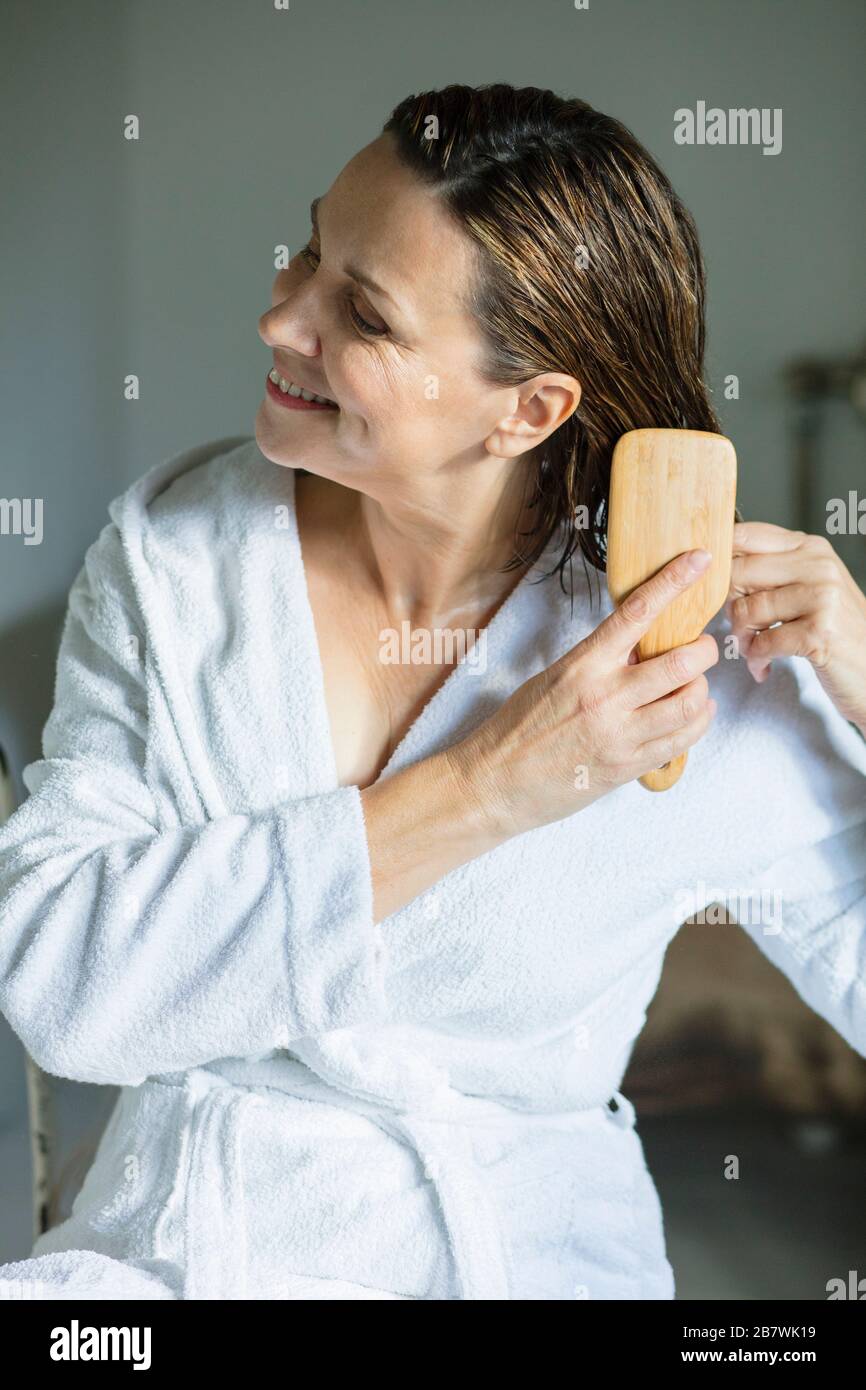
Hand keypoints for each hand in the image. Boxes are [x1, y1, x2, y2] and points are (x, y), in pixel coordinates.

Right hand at [449, 549, 719, 839]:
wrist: (495, 781)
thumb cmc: (519, 727)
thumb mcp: (555, 678)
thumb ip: (598, 663)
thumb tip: (640, 647)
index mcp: (583, 665)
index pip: (637, 613)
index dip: (674, 582)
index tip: (699, 561)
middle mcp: (605, 696)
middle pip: (681, 662)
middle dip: (704, 650)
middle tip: (704, 648)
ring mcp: (619, 735)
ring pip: (689, 704)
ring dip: (702, 690)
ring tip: (695, 687)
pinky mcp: (627, 767)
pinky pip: (681, 741)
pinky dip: (697, 723)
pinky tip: (694, 716)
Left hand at [726, 522, 865, 735]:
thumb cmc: (833, 630)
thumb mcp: (807, 587)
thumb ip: (769, 571)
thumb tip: (712, 566)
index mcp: (810, 547)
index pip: (745, 535)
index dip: (716, 559)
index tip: (709, 584)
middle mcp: (817, 565)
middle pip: (738, 573)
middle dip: (727, 607)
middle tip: (738, 628)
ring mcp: (821, 597)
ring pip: (747, 610)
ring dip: (742, 639)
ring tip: (752, 651)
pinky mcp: (820, 632)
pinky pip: (763, 643)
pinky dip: (757, 660)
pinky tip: (764, 667)